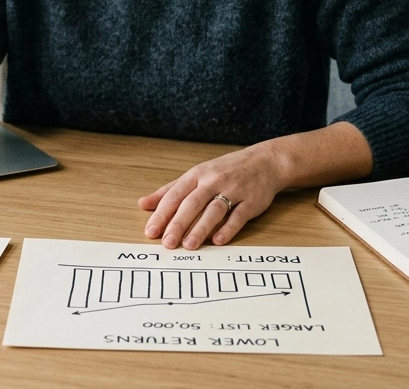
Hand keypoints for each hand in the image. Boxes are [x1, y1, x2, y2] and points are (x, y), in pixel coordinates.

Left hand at [138, 123, 373, 249]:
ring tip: (188, 246)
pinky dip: (228, 228)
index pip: (175, 195)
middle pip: (192, 203)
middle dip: (178, 223)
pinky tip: (218, 240)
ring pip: (214, 209)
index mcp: (197, 175)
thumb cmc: (226, 170)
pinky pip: (239, 215)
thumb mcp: (196, 175)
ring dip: (200, 228)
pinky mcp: (252, 200)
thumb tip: (143, 204)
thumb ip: (170, 190)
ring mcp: (234, 190)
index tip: (151, 231)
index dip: (162, 213)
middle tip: (167, 243)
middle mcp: (214, 181)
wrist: (265, 162)